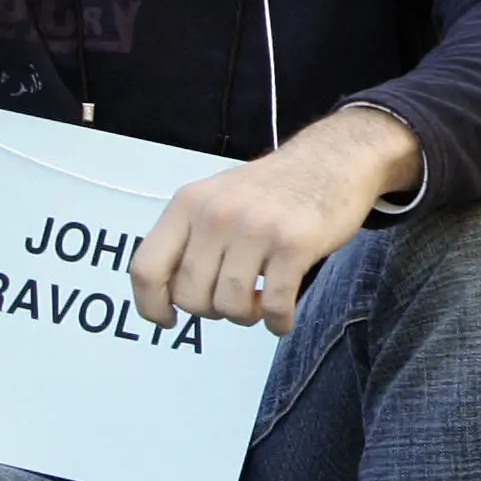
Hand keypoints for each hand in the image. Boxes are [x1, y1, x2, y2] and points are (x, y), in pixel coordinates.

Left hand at [133, 107, 421, 335]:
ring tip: (260, 303)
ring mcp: (255, 228)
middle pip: (190, 296)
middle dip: (211, 311)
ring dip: (246, 316)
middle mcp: (216, 213)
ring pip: (230, 305)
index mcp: (188, 203)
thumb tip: (169, 296)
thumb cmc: (274, 189)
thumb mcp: (218, 198)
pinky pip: (273, 305)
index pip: (147, 268)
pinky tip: (282, 317)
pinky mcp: (294, 243)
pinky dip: (277, 321)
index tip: (167, 319)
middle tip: (234, 300)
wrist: (333, 159)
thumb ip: (191, 238)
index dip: (150, 305)